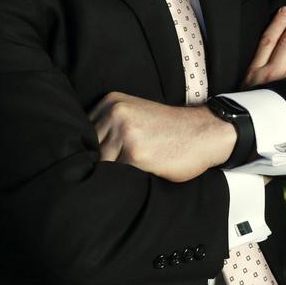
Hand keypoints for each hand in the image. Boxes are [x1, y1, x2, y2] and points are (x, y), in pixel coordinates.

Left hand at [89, 92, 235, 181]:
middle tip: (113, 171)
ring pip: (100, 164)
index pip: (83, 133)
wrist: (204, 132)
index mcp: (111, 103)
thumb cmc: (169, 131)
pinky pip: (116, 175)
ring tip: (126, 174)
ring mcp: (125, 133)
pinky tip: (134, 179)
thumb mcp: (134, 116)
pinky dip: (122, 181)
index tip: (93, 161)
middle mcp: (115, 114)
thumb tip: (81, 155)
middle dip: (96, 163)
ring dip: (109, 175)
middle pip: (88, 149)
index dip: (86, 150)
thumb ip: (108, 128)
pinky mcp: (136, 154)